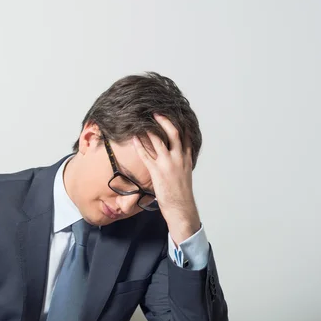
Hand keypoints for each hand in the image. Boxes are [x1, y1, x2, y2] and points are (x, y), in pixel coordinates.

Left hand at [133, 114, 200, 244]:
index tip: (173, 115)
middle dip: (164, 121)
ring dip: (149, 130)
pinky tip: (134, 139)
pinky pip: (146, 155)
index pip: (185, 135)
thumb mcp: (185, 174)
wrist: (181, 207)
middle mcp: (178, 158)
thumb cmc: (181, 193)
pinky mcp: (157, 171)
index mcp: (186, 158)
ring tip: (141, 122)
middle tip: (155, 113)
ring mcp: (168, 164)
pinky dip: (139, 145)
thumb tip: (176, 158)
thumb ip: (181, 163)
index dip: (179, 123)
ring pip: (158, 141)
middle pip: (173, 133)